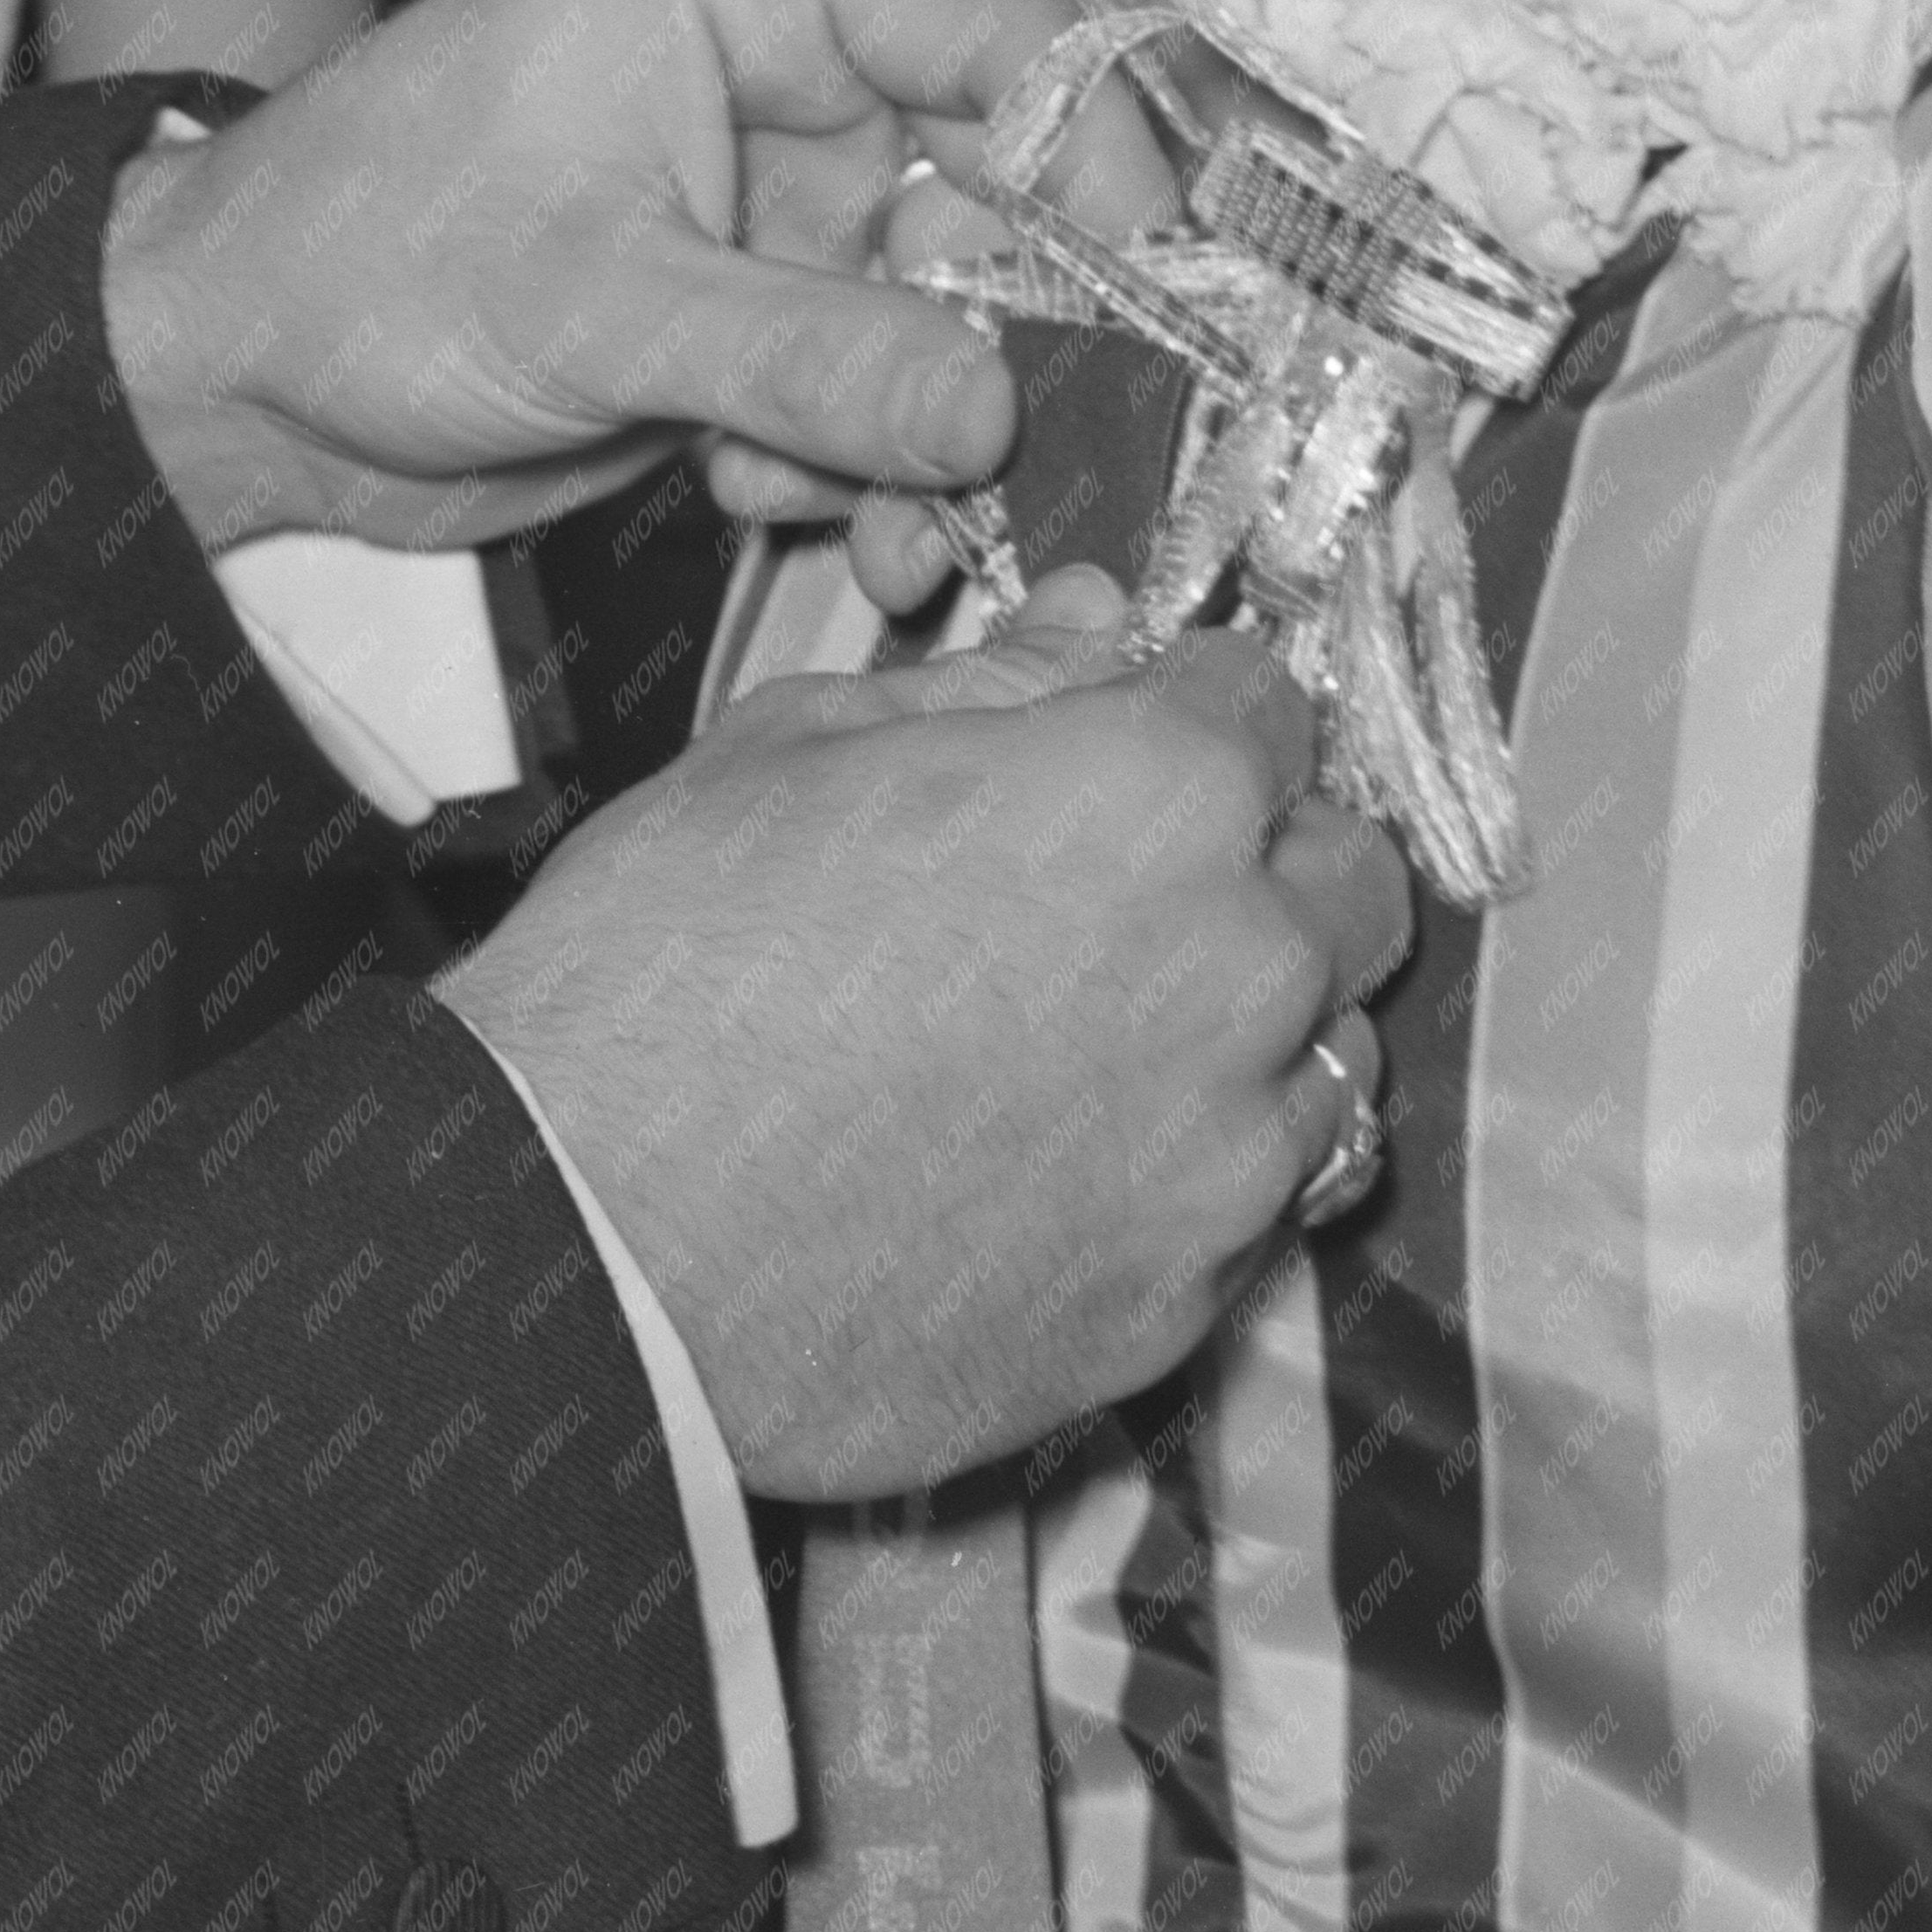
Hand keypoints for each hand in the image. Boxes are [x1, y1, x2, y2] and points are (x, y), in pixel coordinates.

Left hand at [99, 0, 1149, 555]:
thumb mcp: (597, 308)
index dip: (1108, 175)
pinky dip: (860, 461)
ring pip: (956, 310)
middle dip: (1020, 351)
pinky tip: (781, 505)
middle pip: (1009, 192)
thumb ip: (814, 357)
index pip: (1013, 39)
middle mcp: (795, 51)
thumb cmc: (358, 260)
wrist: (220, 369)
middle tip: (1046, 477)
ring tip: (896, 540)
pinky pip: (884, 377)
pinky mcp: (762, 292)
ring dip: (936, 436)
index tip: (1169, 316)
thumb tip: (1003, 408)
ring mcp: (785, 180)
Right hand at [442, 589, 1412, 1491]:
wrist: (582, 1246)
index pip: (1271, 704)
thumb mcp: (797, 749)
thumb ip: (990, 685)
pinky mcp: (1185, 1305)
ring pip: (1331, 1053)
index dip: (1192, 712)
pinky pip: (1259, 1211)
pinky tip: (1068, 1161)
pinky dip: (1197, 1173)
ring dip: (1252, 1026)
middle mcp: (1239, 969)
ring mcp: (1225, 1156)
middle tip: (1129, 887)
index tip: (1133, 742)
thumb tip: (1091, 626)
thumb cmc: (659, 975)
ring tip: (1096, 1037)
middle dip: (1264, 861)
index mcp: (1158, 794)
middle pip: (1349, 880)